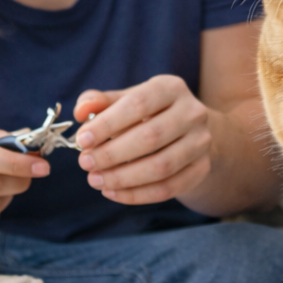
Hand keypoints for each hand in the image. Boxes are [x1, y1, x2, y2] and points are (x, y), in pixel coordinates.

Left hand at [72, 75, 212, 205]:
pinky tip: (113, 192)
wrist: (190, 131)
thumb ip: (100, 102)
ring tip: (96, 180)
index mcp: (171, 88)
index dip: (108, 124)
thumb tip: (81, 111)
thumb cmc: (149, 114)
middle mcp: (193, 112)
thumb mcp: (127, 100)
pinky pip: (168, 188)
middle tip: (85, 163)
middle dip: (112, 154)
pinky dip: (137, 194)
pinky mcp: (201, 168)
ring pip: (161, 166)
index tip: (83, 140)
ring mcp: (201, 142)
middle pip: (151, 137)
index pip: (138, 104)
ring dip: (122, 177)